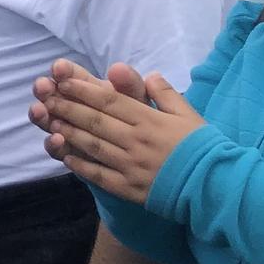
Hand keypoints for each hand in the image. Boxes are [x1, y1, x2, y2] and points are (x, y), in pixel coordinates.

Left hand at [30, 63, 203, 204]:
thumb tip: (150, 75)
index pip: (110, 101)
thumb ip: (167, 95)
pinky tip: (64, 155)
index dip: (84, 90)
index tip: (63, 81)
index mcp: (150, 121)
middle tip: (46, 97)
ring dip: (68, 132)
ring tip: (49, 121)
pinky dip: (80, 164)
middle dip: (68, 107)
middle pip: (95, 121)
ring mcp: (131, 165)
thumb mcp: (189, 115)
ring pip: (93, 145)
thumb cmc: (204, 148)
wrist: (216, 187)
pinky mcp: (129, 188)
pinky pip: (99, 174)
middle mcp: (137, 141)